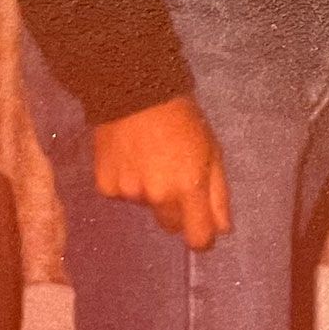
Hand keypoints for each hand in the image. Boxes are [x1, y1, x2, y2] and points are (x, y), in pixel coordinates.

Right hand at [91, 94, 228, 250]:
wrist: (135, 92)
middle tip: (176, 176)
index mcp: (188, 187)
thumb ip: (218, 194)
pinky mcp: (106, 186)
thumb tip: (223, 231)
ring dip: (150, 191)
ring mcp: (129, 193)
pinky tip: (129, 156)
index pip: (197, 238)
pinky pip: (121, 195)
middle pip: (171, 225)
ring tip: (150, 157)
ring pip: (146, 206)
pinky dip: (127, 181)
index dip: (202, 237)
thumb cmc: (183, 119)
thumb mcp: (211, 151)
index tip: (202, 228)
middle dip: (177, 209)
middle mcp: (158, 196)